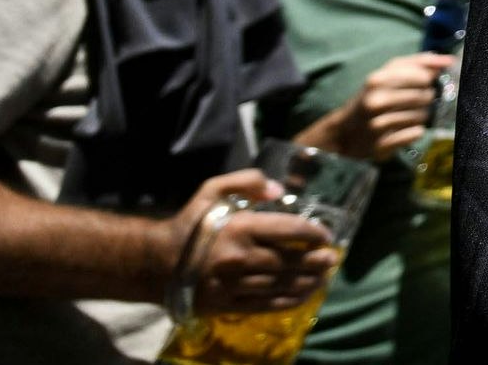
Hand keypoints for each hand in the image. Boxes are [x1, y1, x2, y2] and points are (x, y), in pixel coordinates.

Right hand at [166, 170, 333, 318]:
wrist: (154, 263)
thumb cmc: (189, 224)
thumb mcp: (211, 191)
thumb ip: (246, 181)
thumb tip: (279, 189)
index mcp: (240, 228)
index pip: (289, 231)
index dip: (313, 234)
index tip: (326, 236)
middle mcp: (240, 258)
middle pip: (289, 261)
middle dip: (316, 261)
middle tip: (333, 258)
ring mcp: (234, 284)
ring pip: (281, 285)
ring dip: (308, 282)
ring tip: (325, 276)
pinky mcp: (227, 304)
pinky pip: (265, 305)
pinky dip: (289, 301)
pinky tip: (305, 295)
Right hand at [304, 53, 450, 161]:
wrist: (343, 132)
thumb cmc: (372, 97)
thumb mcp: (387, 75)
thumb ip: (417, 64)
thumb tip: (449, 60)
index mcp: (376, 80)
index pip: (422, 75)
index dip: (430, 78)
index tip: (427, 80)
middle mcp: (375, 101)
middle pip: (425, 96)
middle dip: (426, 97)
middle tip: (417, 99)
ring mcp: (377, 124)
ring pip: (422, 116)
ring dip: (421, 115)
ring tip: (409, 114)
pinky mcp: (381, 145)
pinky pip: (415, 133)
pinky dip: (416, 131)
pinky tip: (406, 129)